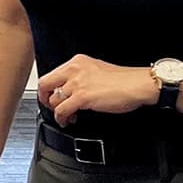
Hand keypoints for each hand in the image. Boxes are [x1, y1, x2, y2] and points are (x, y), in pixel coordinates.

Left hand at [36, 54, 157, 125]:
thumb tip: (69, 88)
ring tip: (66, 116)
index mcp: (77, 62)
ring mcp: (77, 83)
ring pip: (53, 100)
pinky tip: (68, 120)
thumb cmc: (124, 80)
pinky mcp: (82, 97)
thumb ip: (80, 76)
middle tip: (50, 106)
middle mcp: (74, 70)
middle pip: (45, 84)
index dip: (49, 89)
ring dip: (57, 111)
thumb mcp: (96, 70)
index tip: (52, 96)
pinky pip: (62, 111)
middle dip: (45, 98)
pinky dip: (62, 118)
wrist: (138, 84)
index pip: (52, 74)